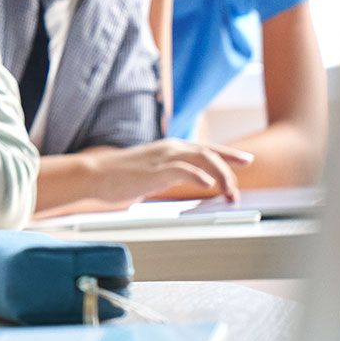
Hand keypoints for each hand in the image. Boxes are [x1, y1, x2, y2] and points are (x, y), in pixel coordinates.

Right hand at [93, 140, 250, 205]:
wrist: (93, 174)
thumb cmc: (117, 176)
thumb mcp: (150, 172)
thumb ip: (168, 174)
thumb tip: (181, 182)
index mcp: (169, 148)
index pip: (206, 149)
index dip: (228, 154)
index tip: (246, 160)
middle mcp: (170, 148)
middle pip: (210, 154)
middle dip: (229, 170)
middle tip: (237, 191)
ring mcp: (163, 157)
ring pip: (202, 159)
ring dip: (220, 176)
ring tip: (229, 192)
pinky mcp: (155, 170)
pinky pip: (183, 170)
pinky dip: (198, 176)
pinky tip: (208, 184)